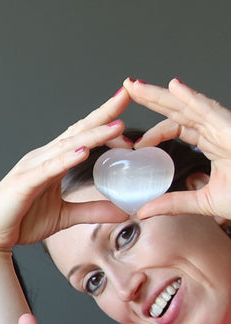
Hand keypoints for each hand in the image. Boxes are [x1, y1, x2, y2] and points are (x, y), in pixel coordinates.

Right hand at [0, 88, 130, 254]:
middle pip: (77, 131)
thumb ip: (93, 211)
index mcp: (51, 162)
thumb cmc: (19, 222)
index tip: (128, 110)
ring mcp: (31, 168)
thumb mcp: (64, 217)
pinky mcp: (23, 183)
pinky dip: (65, 160)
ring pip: (66, 147)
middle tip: (128, 94)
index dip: (104, 121)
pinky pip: (47, 169)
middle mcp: (42, 158)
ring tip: (116, 125)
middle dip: (102, 113)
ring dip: (92, 135)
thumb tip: (124, 212)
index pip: (82, 135)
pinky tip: (84, 152)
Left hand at [125, 77, 230, 220]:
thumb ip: (174, 204)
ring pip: (187, 105)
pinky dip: (191, 97)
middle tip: (127, 88)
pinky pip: (210, 108)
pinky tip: (173, 87)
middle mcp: (216, 129)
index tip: (133, 142)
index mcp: (211, 142)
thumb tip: (143, 212)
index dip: (154, 131)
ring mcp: (225, 126)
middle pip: (177, 110)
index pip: (177, 128)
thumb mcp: (204, 202)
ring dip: (161, 94)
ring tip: (136, 85)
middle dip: (151, 98)